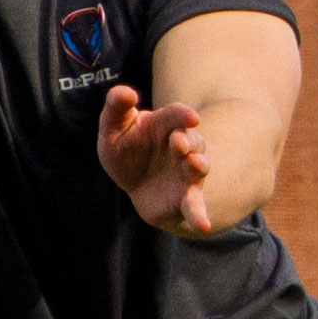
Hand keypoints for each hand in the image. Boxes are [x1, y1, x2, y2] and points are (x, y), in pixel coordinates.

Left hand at [99, 84, 242, 233]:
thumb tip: (125, 92)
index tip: (189, 117)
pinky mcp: (184, 197)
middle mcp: (183, 148)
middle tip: (179, 142)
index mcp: (167, 126)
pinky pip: (194, 206)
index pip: (177, 116)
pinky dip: (199, 215)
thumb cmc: (126, 148)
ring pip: (199, 168)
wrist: (134, 180)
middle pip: (192, 140)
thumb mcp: (114, 127)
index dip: (182, 116)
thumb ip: (116, 108)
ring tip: (194, 164)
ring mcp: (187, 173)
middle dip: (188, 140)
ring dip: (198, 166)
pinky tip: (203, 226)